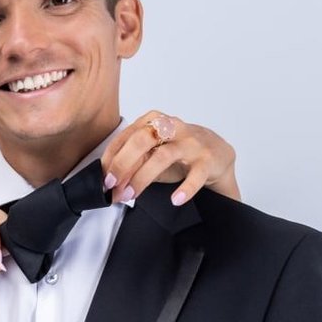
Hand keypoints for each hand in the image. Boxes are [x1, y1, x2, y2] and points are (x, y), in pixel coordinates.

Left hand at [100, 111, 240, 205]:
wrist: (217, 153)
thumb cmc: (179, 152)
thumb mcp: (152, 155)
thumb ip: (132, 164)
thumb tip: (111, 181)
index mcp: (154, 121)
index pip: (127, 137)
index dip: (112, 159)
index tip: (104, 178)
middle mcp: (172, 127)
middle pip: (142, 140)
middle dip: (123, 164)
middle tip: (113, 185)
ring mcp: (191, 142)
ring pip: (163, 156)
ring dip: (143, 177)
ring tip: (131, 195)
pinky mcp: (208, 159)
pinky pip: (196, 174)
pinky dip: (185, 188)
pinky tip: (176, 199)